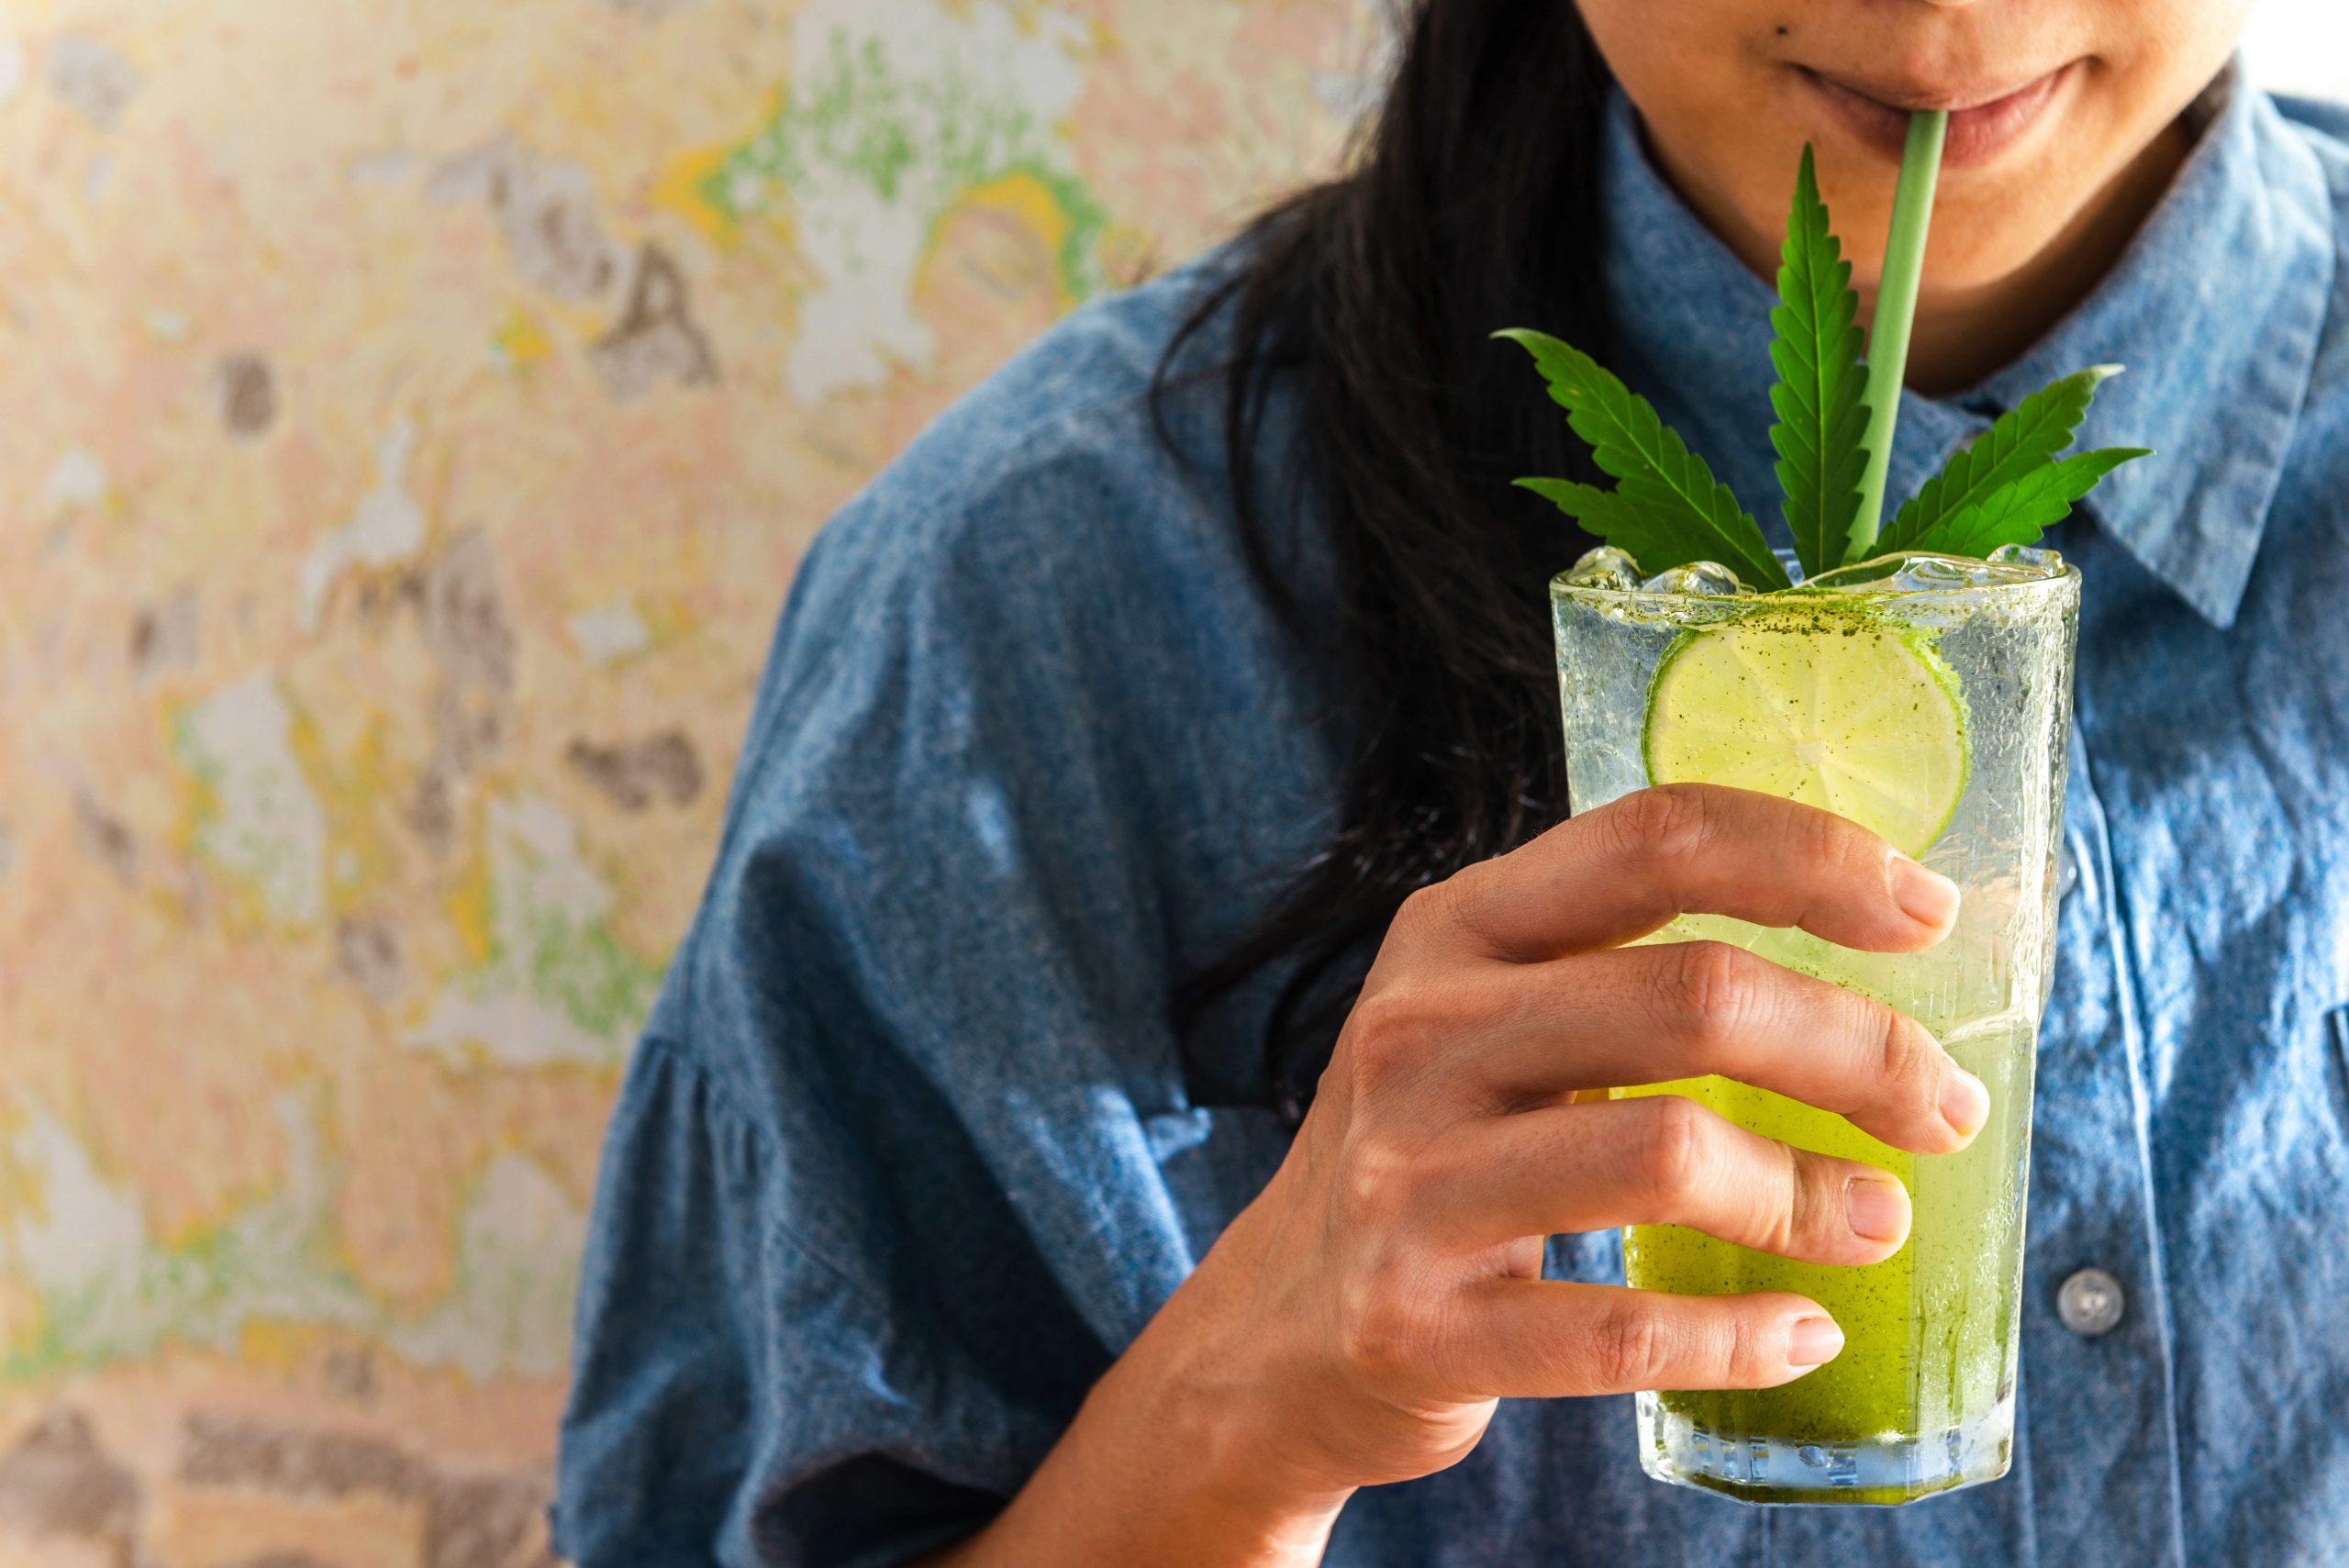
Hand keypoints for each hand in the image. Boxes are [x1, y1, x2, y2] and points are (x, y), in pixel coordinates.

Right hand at [1144, 783, 1980, 1509]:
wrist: (1276, 1330)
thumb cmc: (1434, 1153)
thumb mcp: (1483, 1018)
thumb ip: (1621, 963)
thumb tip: (1871, 944)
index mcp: (1453, 931)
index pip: (1654, 837)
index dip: (1811, 859)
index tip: (1927, 912)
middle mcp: (1419, 1032)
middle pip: (1694, 996)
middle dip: (1862, 1052)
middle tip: (1943, 1108)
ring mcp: (1407, 1179)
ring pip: (1672, 1153)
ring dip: (1815, 1197)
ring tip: (1877, 1221)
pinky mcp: (1415, 1321)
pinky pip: (1624, 1327)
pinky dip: (1741, 1333)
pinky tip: (1799, 1330)